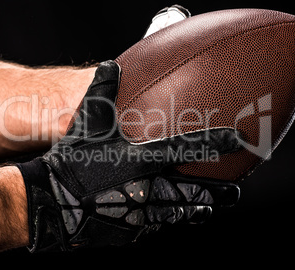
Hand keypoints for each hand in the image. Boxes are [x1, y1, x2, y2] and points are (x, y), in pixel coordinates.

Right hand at [17, 61, 241, 251]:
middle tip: (234, 192)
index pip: (190, 148)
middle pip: (194, 192)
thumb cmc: (71, 161)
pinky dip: (166, 220)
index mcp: (144, 159)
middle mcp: (150, 188)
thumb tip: (112, 64)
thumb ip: (101, 91)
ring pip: (179, 213)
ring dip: (197, 209)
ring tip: (210, 208)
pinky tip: (171, 218)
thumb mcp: (86, 122)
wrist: (52, 202)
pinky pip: (155, 226)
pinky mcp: (131, 231)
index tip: (242, 140)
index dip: (219, 142)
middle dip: (217, 192)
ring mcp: (142, 213)